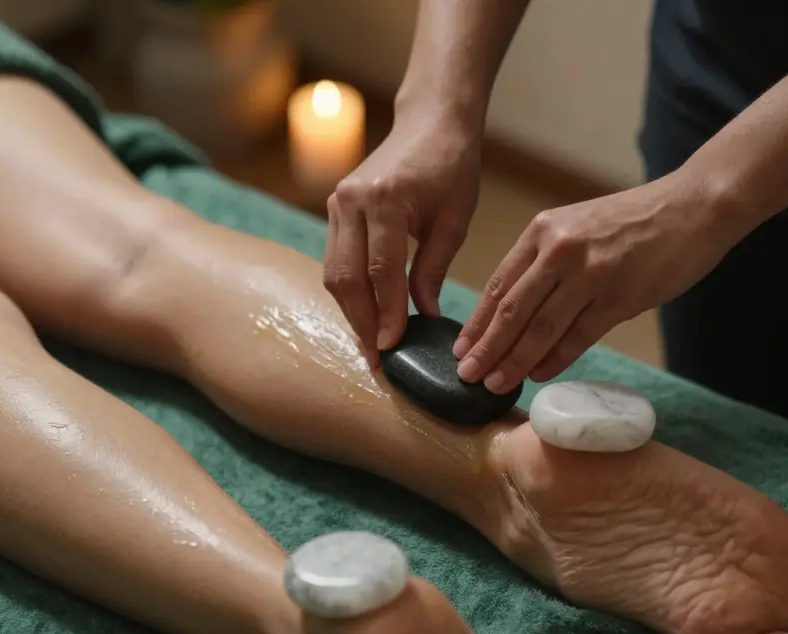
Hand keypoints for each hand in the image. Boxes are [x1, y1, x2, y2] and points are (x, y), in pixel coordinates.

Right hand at [323, 113, 481, 364]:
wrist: (430, 122)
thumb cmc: (452, 166)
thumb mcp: (454, 220)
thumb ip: (434, 269)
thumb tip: (424, 316)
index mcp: (385, 200)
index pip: (381, 270)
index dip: (386, 313)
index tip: (394, 347)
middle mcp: (351, 201)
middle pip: (347, 276)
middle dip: (362, 321)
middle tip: (378, 357)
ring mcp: (337, 203)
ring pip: (334, 272)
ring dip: (351, 310)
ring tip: (371, 343)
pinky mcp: (335, 207)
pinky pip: (335, 258)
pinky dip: (348, 289)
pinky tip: (365, 312)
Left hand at [453, 171, 750, 392]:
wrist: (695, 206)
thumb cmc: (637, 220)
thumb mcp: (579, 226)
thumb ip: (549, 261)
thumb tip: (519, 311)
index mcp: (544, 230)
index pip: (499, 284)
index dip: (477, 321)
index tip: (461, 348)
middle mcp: (560, 249)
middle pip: (511, 309)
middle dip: (486, 347)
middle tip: (467, 375)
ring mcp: (590, 273)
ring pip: (540, 327)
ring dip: (515, 361)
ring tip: (495, 384)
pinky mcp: (620, 296)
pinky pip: (578, 336)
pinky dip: (555, 359)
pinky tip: (538, 375)